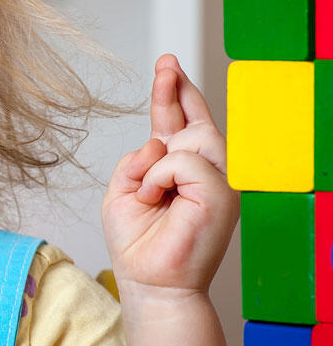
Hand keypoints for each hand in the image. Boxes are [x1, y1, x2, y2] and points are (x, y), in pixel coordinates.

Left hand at [101, 54, 237, 297]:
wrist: (149, 283)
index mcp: (180, 172)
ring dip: (158, 161)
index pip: (181, 125)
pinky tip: (154, 198)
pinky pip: (186, 162)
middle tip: (165, 61)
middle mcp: (205, 175)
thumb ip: (136, 160)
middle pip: (197, 122)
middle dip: (177, 89)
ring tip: (148, 194)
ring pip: (195, 138)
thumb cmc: (137, 244)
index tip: (167, 64)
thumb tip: (158, 141)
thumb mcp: (122, 191)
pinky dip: (160, 176)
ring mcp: (219, 184)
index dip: (175, 93)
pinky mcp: (223, 196)